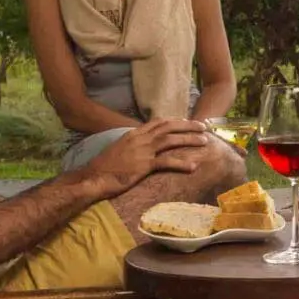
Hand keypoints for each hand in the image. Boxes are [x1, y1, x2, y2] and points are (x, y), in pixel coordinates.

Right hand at [84, 117, 215, 193]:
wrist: (93, 177)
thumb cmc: (104, 167)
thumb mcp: (119, 150)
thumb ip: (132, 145)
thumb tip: (142, 147)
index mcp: (134, 134)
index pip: (158, 122)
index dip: (175, 121)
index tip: (187, 121)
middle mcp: (140, 138)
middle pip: (169, 127)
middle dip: (188, 125)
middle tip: (203, 126)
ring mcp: (142, 151)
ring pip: (171, 140)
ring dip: (189, 139)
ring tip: (204, 141)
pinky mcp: (143, 165)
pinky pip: (167, 162)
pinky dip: (181, 164)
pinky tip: (193, 167)